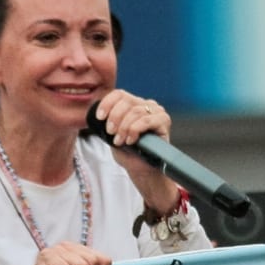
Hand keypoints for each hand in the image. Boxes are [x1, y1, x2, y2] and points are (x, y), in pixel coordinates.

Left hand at [92, 89, 177, 213]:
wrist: (143, 170)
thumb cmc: (129, 153)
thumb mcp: (113, 136)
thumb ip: (108, 123)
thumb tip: (102, 117)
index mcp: (133, 104)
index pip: (119, 94)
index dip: (107, 103)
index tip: (100, 117)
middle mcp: (146, 104)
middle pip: (126, 101)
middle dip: (115, 117)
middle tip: (110, 133)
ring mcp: (156, 112)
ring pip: (135, 111)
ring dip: (124, 127)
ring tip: (120, 141)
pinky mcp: (164, 121)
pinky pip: (146, 120)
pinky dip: (135, 130)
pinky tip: (130, 141)